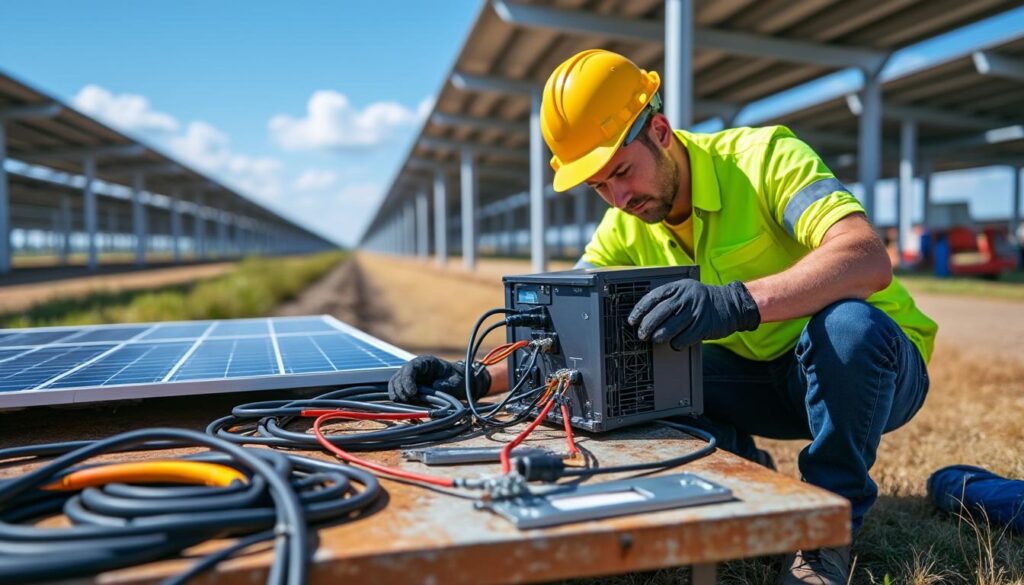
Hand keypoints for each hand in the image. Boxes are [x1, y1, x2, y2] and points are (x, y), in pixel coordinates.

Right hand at [387, 355, 491, 402]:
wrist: (459, 383)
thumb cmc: (458, 380)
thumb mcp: (456, 382)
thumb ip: (447, 384)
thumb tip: (434, 387)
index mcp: (427, 362)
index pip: (411, 367)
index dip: (408, 379)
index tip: (412, 392)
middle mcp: (416, 368)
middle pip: (400, 375)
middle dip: (402, 388)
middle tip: (410, 399)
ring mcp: (411, 377)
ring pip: (395, 382)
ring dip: (398, 393)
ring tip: (407, 402)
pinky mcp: (409, 386)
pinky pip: (397, 390)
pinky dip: (397, 396)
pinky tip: (403, 403)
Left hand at [627, 279, 760, 349]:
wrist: (731, 304)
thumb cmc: (701, 300)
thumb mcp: (685, 291)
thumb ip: (668, 299)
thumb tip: (644, 317)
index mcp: (678, 287)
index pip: (652, 297)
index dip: (639, 310)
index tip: (632, 320)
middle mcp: (685, 298)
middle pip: (658, 314)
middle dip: (646, 327)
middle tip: (641, 335)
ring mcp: (695, 312)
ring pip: (668, 329)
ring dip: (659, 337)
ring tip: (657, 338)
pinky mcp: (703, 326)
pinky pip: (682, 339)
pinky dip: (676, 343)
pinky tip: (676, 342)